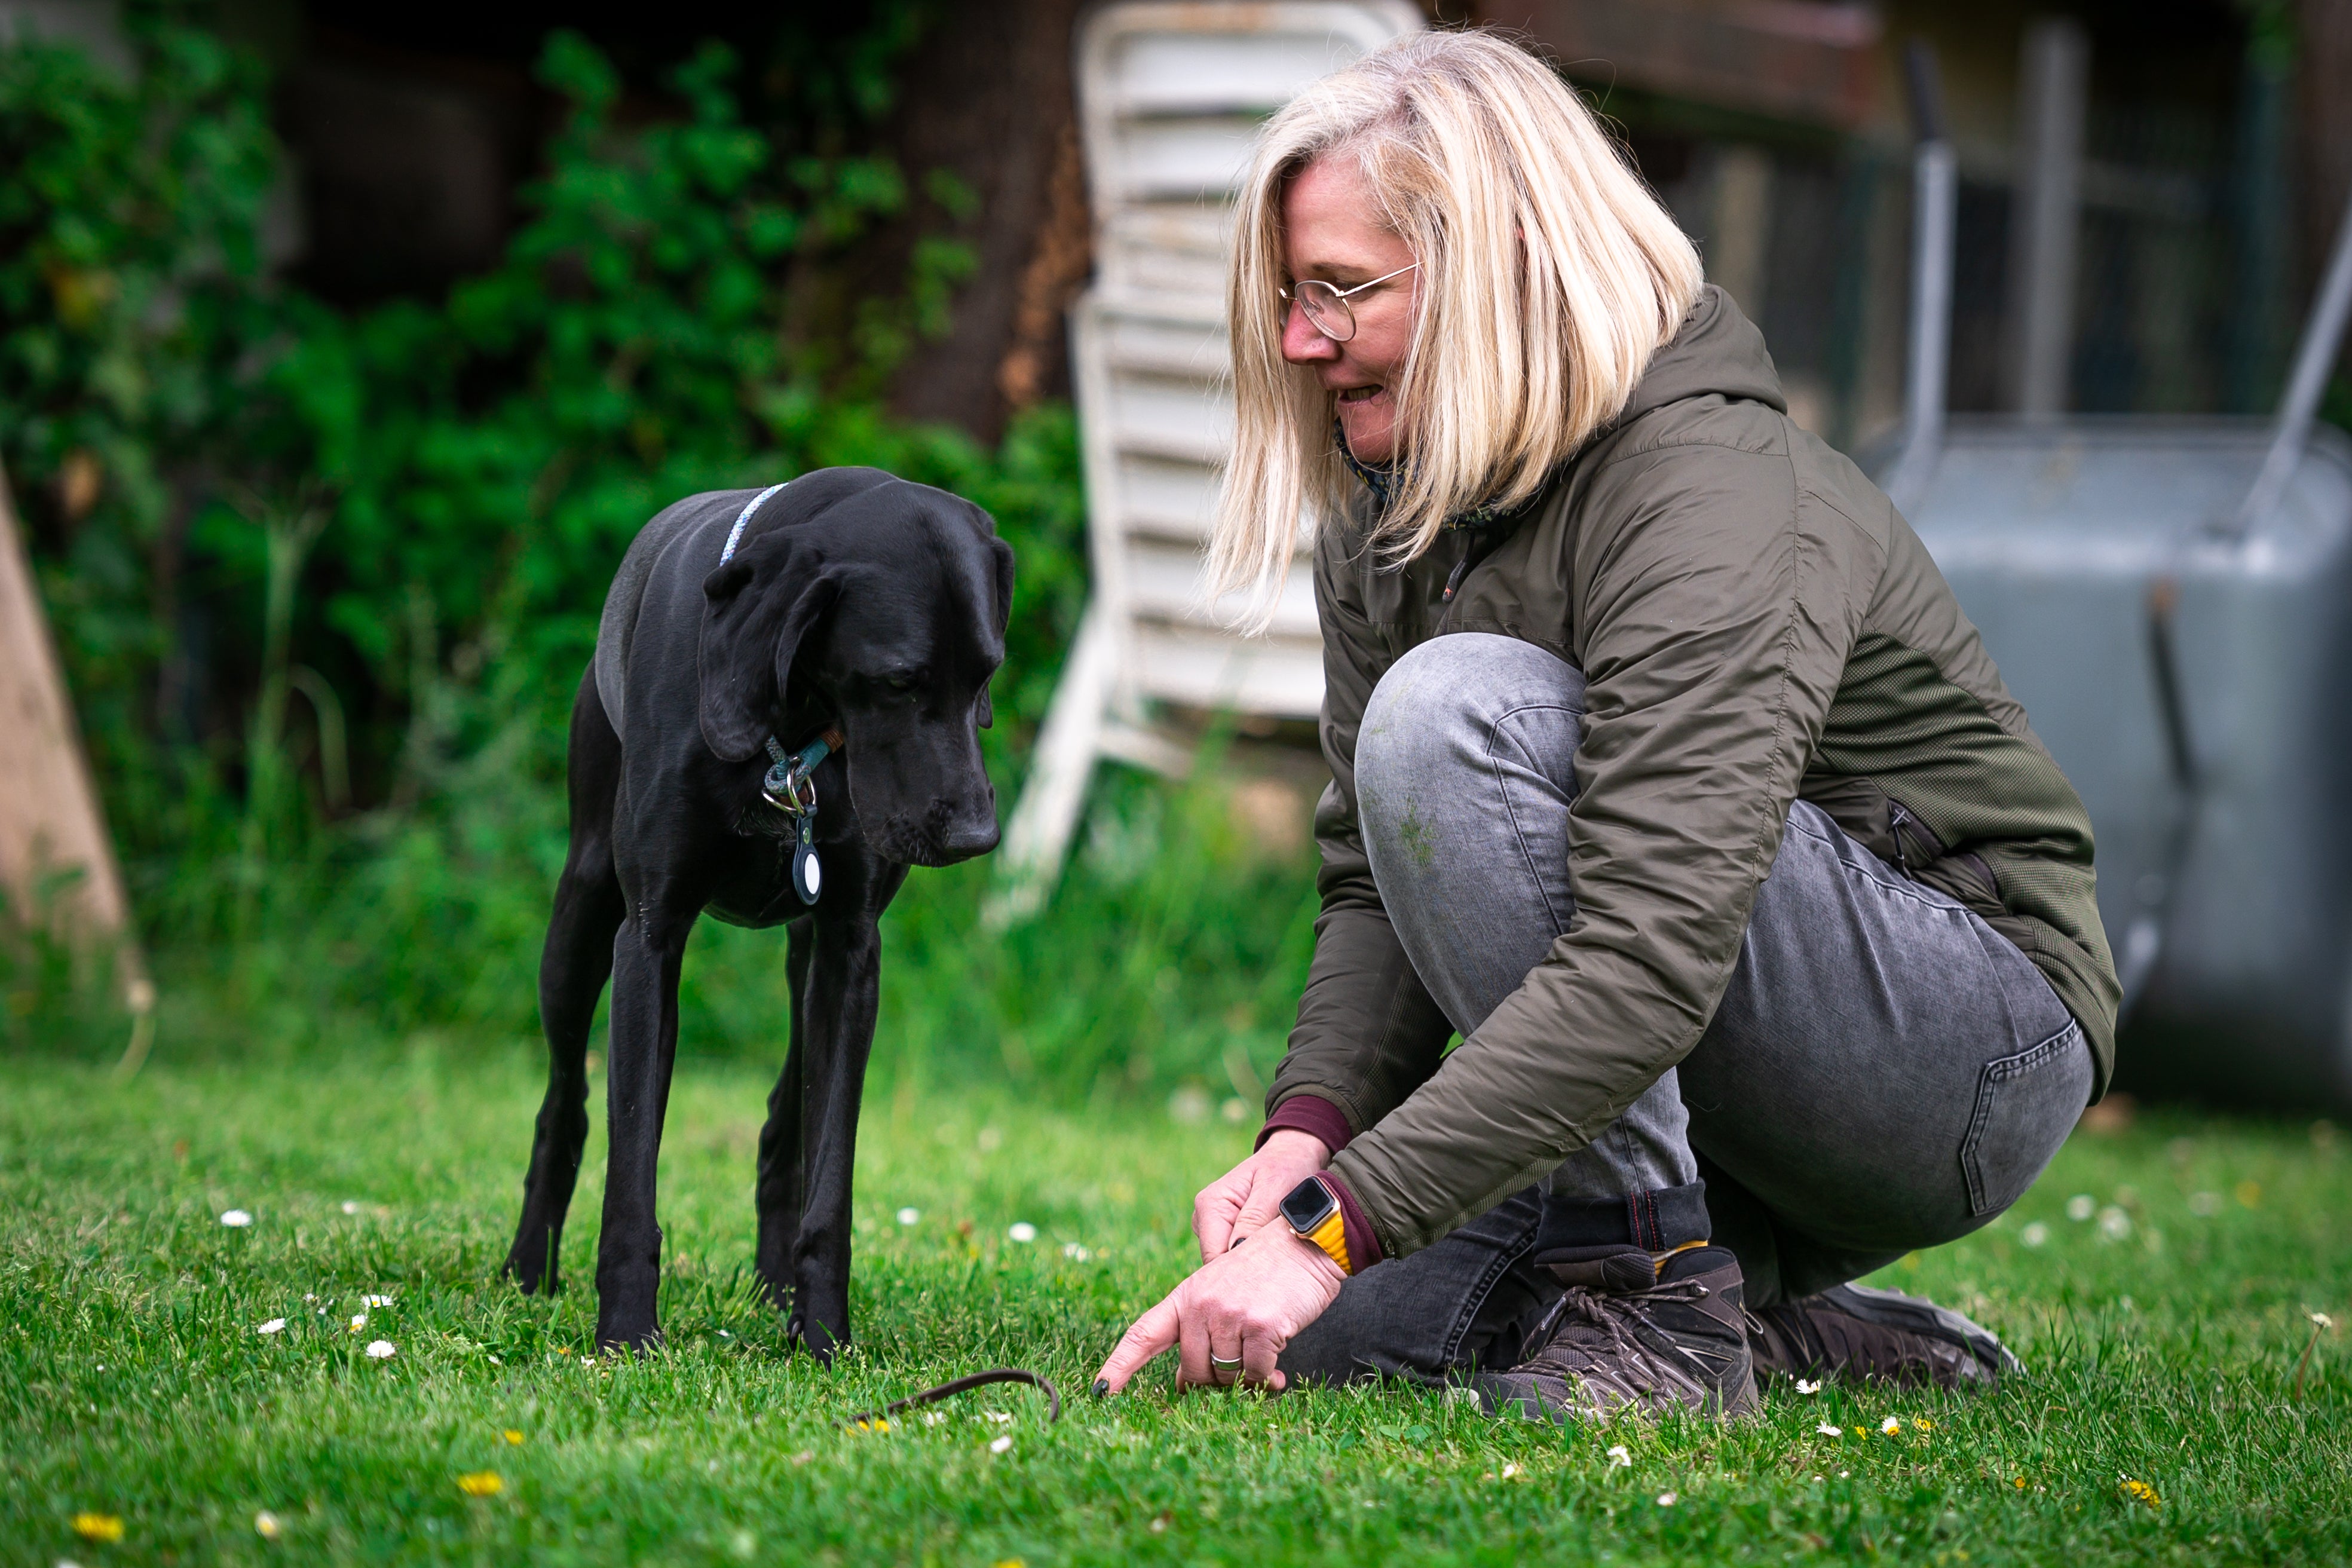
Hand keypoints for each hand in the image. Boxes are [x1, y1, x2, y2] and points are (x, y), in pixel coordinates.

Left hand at [1094, 1227, 1345, 1393]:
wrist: (1307, 1242)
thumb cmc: (1269, 1271)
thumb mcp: (1224, 1290)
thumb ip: (1202, 1331)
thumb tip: (1184, 1382)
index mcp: (1187, 1296)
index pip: (1143, 1334)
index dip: (1119, 1366)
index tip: (1099, 1391)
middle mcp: (1202, 1304)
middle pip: (1192, 1371)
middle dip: (1215, 1381)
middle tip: (1239, 1369)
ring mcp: (1230, 1314)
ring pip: (1227, 1377)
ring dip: (1246, 1378)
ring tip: (1263, 1358)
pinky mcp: (1260, 1326)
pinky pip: (1257, 1375)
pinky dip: (1268, 1377)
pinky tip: (1277, 1364)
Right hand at [1193, 1129, 1330, 1261]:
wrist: (1291, 1157)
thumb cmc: (1285, 1167)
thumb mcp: (1275, 1187)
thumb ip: (1255, 1218)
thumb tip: (1237, 1250)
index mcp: (1210, 1204)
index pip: (1214, 1255)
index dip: (1236, 1274)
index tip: (1266, 1282)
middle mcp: (1204, 1218)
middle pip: (1218, 1264)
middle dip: (1246, 1272)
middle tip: (1279, 1274)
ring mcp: (1213, 1228)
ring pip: (1228, 1264)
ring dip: (1253, 1266)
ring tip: (1281, 1259)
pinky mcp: (1226, 1235)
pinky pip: (1237, 1258)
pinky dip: (1256, 1260)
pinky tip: (1275, 1256)